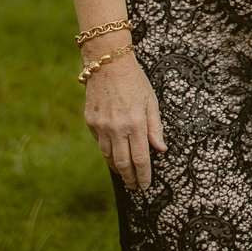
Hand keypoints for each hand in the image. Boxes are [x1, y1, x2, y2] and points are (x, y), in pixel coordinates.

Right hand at [83, 54, 165, 190]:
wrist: (108, 63)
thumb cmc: (135, 81)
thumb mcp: (151, 101)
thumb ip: (155, 127)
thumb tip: (161, 149)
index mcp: (135, 123)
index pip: (140, 158)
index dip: (143, 175)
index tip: (145, 186)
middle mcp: (117, 128)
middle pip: (123, 163)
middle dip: (130, 178)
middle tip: (134, 186)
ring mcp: (101, 126)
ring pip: (108, 156)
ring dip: (118, 168)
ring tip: (125, 174)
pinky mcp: (90, 121)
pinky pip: (99, 143)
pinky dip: (107, 152)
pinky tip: (114, 155)